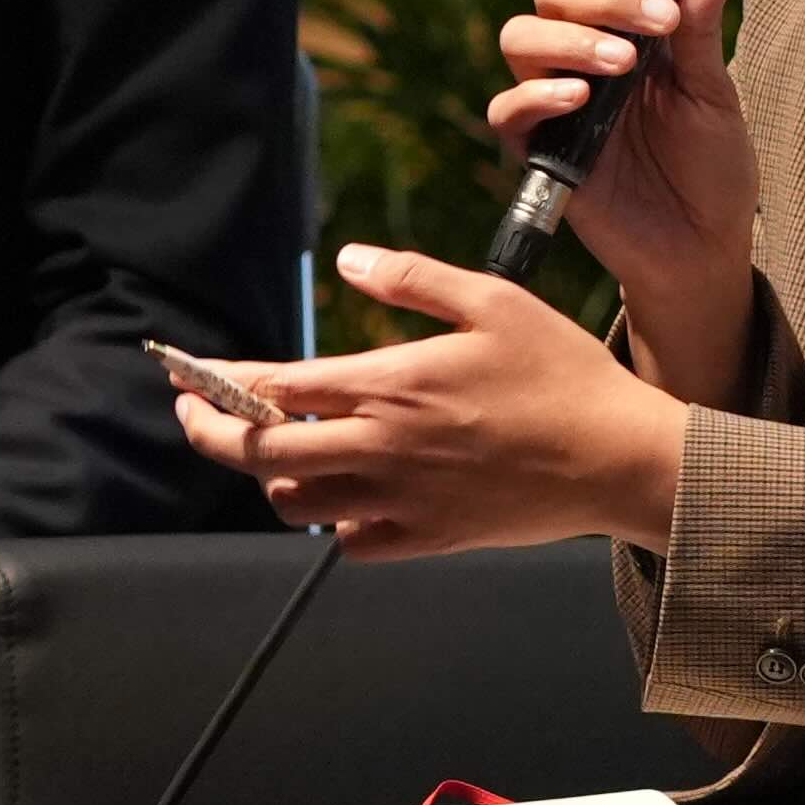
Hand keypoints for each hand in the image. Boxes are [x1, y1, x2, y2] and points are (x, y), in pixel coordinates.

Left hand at [164, 244, 694, 559]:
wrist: (617, 460)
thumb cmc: (561, 374)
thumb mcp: (493, 301)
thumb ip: (412, 279)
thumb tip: (348, 260)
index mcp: (391, 387)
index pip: (273, 390)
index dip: (217, 382)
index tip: (187, 374)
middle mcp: (382, 450)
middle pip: (259, 457)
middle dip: (209, 434)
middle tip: (194, 414)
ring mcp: (402, 502)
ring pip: (298, 506)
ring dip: (273, 478)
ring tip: (275, 450)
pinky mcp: (428, 537)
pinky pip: (352, 543)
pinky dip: (333, 521)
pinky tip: (346, 493)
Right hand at [490, 0, 757, 299]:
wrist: (704, 247)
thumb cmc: (710, 164)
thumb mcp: (713, 91)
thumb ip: (702, 26)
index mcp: (625, 22)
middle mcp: (581, 49)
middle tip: (655, 20)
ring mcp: (555, 97)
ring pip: (520, 36)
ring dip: (569, 38)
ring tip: (623, 63)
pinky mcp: (537, 149)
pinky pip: (509, 109)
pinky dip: (538, 95)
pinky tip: (581, 99)